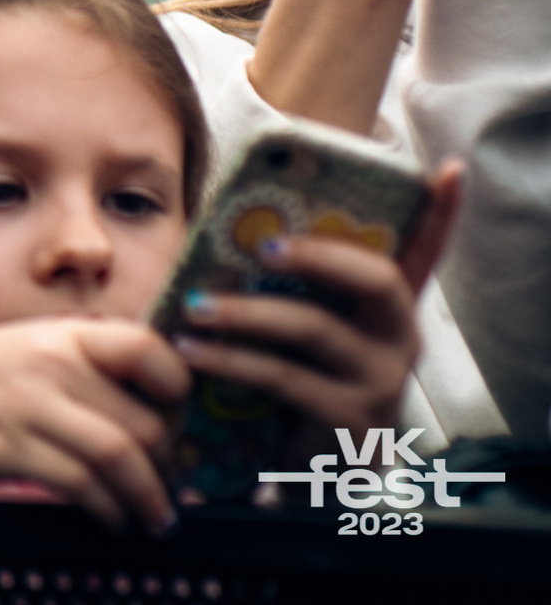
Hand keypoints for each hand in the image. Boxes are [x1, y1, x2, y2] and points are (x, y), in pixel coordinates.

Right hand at [0, 315, 186, 534]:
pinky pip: (80, 486)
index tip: (184, 418)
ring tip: (158, 517)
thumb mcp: (27, 349)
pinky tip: (112, 521)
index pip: (148, 350)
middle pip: (143, 419)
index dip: (179, 387)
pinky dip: (109, 511)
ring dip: (150, 497)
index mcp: (61, 335)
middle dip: (171, 465)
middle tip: (175, 487)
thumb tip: (146, 414)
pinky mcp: (8, 448)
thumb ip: (80, 371)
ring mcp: (29, 407)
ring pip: (120, 457)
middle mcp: (51, 365)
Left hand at [171, 166, 459, 447]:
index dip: (443, 213)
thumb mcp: (303, 328)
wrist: (312, 470)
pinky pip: (283, 377)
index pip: (424, 251)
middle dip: (319, 255)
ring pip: (314, 329)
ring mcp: (379, 377)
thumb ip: (288, 283)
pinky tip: (191, 351)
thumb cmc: (300, 378)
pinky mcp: (348, 416)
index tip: (450, 170)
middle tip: (263, 246)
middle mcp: (397, 337)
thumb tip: (233, 226)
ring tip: (193, 307)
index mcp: (386, 306)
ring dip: (246, 314)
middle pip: (377, 281)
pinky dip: (230, 361)